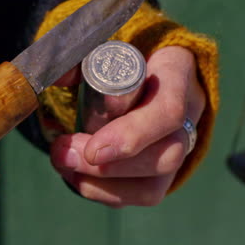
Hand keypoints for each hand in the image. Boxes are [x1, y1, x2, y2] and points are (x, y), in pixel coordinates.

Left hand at [50, 46, 204, 207]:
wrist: (141, 71)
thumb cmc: (118, 57)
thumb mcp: (102, 47)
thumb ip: (78, 60)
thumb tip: (56, 78)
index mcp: (176, 72)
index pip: (168, 110)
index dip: (132, 135)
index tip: (92, 149)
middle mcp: (188, 114)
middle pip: (167, 155)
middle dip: (111, 167)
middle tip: (63, 152)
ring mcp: (178, 147)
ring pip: (154, 186)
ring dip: (101, 184)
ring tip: (63, 162)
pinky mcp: (162, 172)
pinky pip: (139, 196)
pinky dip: (101, 192)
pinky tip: (74, 174)